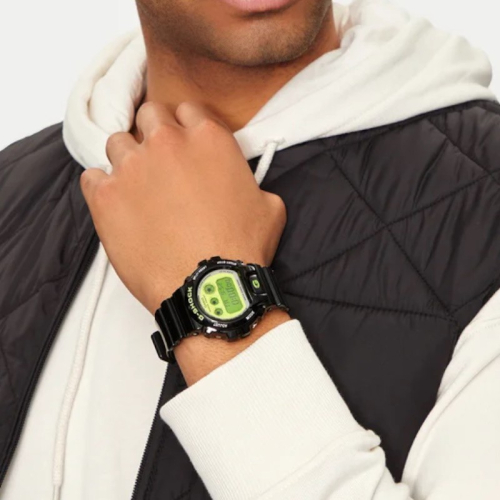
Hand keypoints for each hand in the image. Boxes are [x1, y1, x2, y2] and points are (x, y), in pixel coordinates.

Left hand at [80, 101, 286, 315]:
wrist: (210, 287)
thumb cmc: (240, 249)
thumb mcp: (268, 206)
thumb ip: (251, 182)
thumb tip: (243, 186)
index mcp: (208, 138)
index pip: (187, 109)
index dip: (186, 126)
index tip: (184, 143)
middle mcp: (167, 143)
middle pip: (149, 115)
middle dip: (154, 132)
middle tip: (160, 160)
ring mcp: (132, 167)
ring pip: (118, 142)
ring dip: (127, 159)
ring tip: (137, 187)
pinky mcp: (105, 197)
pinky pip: (91, 177)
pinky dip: (101, 187)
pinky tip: (116, 204)